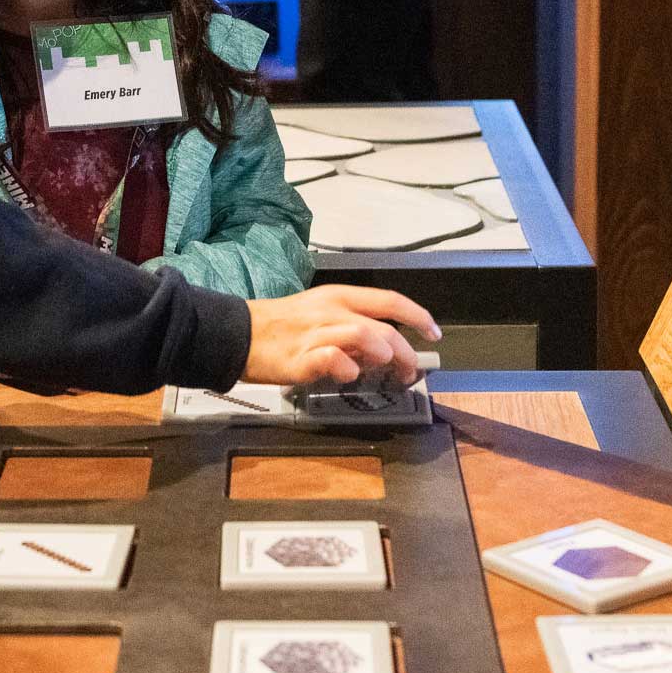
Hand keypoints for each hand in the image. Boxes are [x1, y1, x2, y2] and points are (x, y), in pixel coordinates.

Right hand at [242, 286, 439, 387]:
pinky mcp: (300, 357)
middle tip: (408, 372)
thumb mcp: (319, 314)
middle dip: (405, 352)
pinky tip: (348, 375)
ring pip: (364, 335)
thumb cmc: (280, 326)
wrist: (238, 334)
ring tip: (382, 372)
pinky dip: (348, 368)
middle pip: (383, 326)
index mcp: (337, 297)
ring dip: (382, 355)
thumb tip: (380, 350)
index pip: (389, 300)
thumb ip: (351, 328)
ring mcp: (315, 333)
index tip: (433, 333)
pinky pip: (334, 358)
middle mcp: (330, 311)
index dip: (417, 316)